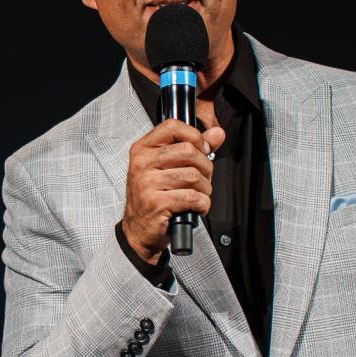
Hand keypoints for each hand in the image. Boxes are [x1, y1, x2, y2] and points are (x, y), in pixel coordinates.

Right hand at [120, 117, 226, 263]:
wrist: (138, 230)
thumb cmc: (153, 197)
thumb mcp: (168, 167)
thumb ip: (195, 147)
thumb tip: (217, 134)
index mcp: (143, 149)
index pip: (172, 127)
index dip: (195, 136)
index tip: (202, 149)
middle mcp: (142, 164)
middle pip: (188, 151)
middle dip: (204, 167)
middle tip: (202, 178)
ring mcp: (148, 183)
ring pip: (194, 176)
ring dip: (204, 189)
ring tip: (197, 195)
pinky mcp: (157, 203)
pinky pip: (193, 197)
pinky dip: (202, 204)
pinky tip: (195, 206)